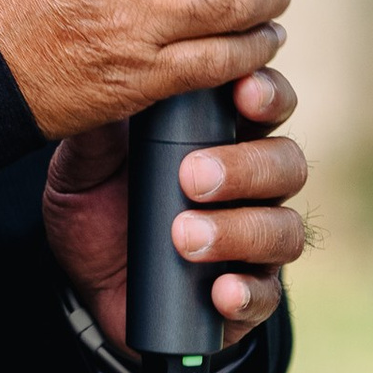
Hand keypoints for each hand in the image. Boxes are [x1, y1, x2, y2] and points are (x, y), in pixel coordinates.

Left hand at [40, 97, 305, 350]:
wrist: (85, 279)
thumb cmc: (97, 201)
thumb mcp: (86, 160)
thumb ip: (98, 123)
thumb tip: (100, 75)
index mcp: (223, 136)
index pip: (267, 102)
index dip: (267, 93)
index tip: (242, 92)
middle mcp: (253, 185)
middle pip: (288, 164)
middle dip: (245, 168)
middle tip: (192, 177)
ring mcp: (256, 241)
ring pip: (286, 230)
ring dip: (241, 232)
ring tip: (187, 238)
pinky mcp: (249, 296)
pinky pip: (269, 297)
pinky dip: (249, 294)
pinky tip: (221, 292)